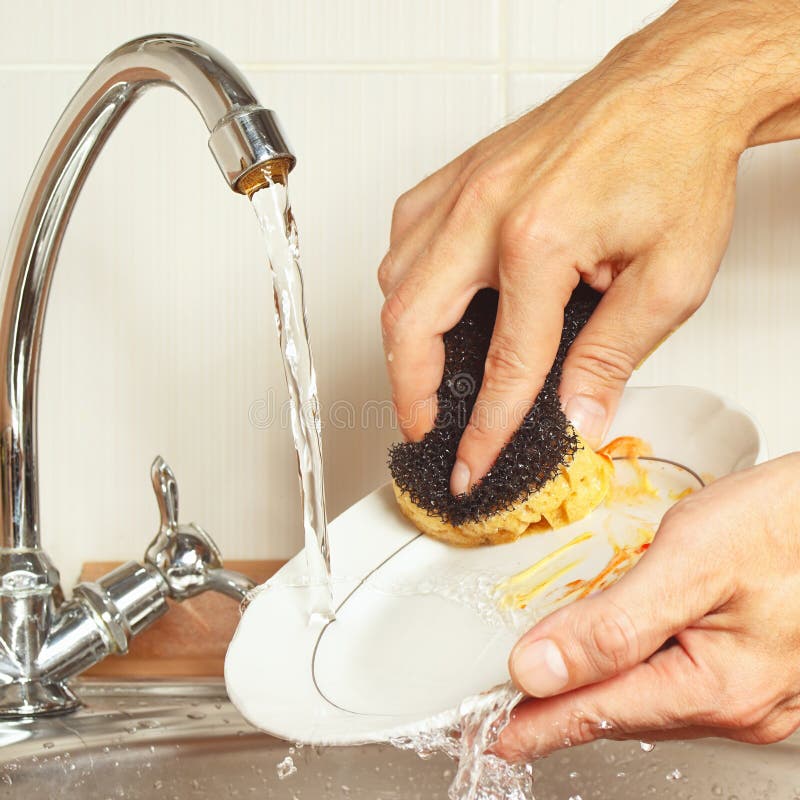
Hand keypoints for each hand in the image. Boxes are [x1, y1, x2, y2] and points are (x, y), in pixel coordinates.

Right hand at [378, 0, 799, 494]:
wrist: (672, 90)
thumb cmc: (677, 162)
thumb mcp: (671, 277)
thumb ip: (612, 355)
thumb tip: (578, 413)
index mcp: (541, 240)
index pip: (503, 364)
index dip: (486, 430)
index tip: (472, 465)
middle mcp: (485, 211)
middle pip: (411, 324)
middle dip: (409, 393)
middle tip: (427, 429)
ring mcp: (464, 188)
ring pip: (393, 281)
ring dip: (403, 340)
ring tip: (427, 376)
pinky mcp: (459, 175)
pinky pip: (403, 236)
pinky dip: (404, 281)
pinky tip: (429, 301)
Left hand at [494, 455, 799, 759]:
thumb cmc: (787, 525)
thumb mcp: (690, 561)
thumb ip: (613, 622)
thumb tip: (538, 667)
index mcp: (717, 686)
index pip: (597, 713)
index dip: (538, 725)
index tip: (493, 740)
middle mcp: (739, 704)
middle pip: (622, 710)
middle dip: (562, 704)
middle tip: (510, 702)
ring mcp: (756, 693)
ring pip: (650, 697)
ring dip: (599, 687)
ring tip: (553, 679)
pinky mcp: (760, 670)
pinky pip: (680, 682)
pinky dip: (637, 670)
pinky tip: (620, 654)